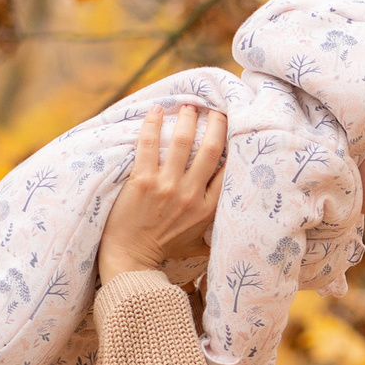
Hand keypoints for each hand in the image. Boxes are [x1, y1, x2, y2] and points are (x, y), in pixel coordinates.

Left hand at [99, 102, 223, 281]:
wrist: (131, 259)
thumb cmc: (164, 250)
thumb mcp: (198, 245)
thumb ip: (214, 234)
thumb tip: (234, 235)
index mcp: (208, 209)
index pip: (227, 170)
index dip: (232, 145)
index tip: (232, 130)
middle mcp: (191, 195)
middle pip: (210, 149)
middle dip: (215, 123)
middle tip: (215, 110)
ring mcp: (166, 186)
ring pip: (182, 141)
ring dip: (187, 118)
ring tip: (189, 105)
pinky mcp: (142, 181)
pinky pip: (148, 144)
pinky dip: (153, 123)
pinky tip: (157, 110)